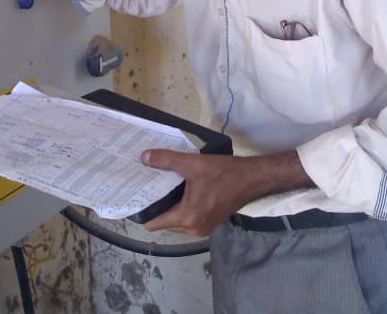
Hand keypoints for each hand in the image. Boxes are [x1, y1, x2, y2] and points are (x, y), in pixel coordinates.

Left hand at [139, 149, 312, 235]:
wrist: (252, 179)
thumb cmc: (223, 173)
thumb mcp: (192, 164)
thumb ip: (166, 161)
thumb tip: (144, 157)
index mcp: (187, 218)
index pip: (155, 224)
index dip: (143, 213)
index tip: (133, 199)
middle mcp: (193, 228)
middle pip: (165, 223)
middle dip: (156, 208)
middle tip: (146, 189)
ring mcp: (203, 227)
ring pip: (177, 222)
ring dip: (170, 208)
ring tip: (160, 188)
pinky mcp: (210, 222)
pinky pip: (188, 219)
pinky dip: (182, 208)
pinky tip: (178, 191)